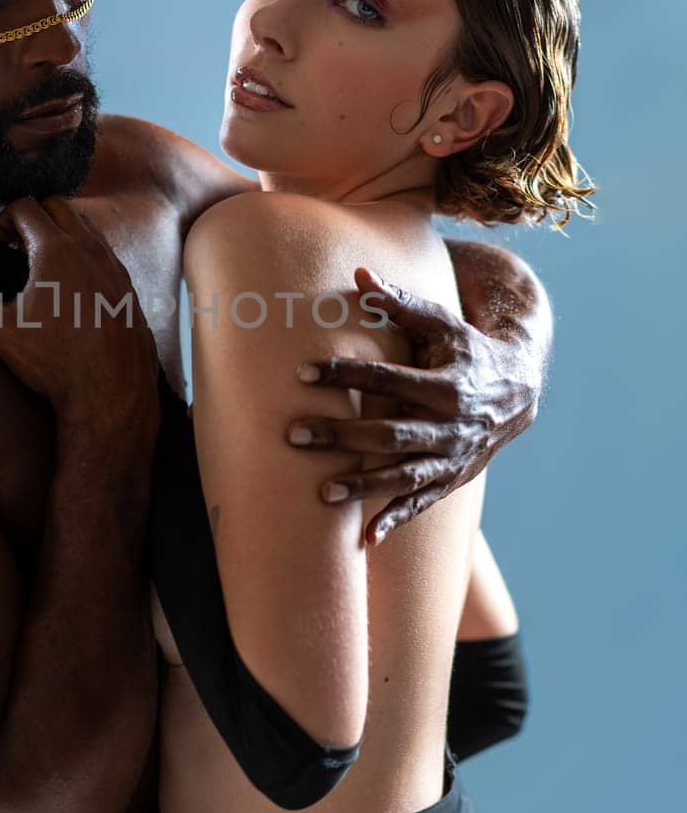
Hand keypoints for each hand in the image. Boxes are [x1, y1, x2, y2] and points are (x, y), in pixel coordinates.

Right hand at [0, 195, 159, 432]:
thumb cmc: (53, 364)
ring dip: (59, 233)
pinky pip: (103, 251)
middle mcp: (90, 249)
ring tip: (41, 268)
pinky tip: (69, 290)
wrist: (111, 392)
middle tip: (15, 250)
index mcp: (56, 251)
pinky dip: (82, 254)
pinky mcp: (127, 285)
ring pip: (85, 225)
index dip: (2, 219)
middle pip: (57, 204)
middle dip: (31, 217)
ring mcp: (114, 265)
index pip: (25, 206)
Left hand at [290, 265, 540, 545]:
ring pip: (403, 474)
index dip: (344, 374)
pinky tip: (365, 537)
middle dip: (341, 435)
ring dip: (363, 484)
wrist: (520, 390)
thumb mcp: (442, 323)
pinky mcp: (453, 478)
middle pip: (389, 433)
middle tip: (293, 434)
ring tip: (321, 491)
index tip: (302, 373)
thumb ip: (400, 304)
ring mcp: (454, 457)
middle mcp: (452, 425)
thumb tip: (360, 274)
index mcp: (447, 384)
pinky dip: (395, 519)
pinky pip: (421, 503)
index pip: (386, 379)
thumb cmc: (468, 349)